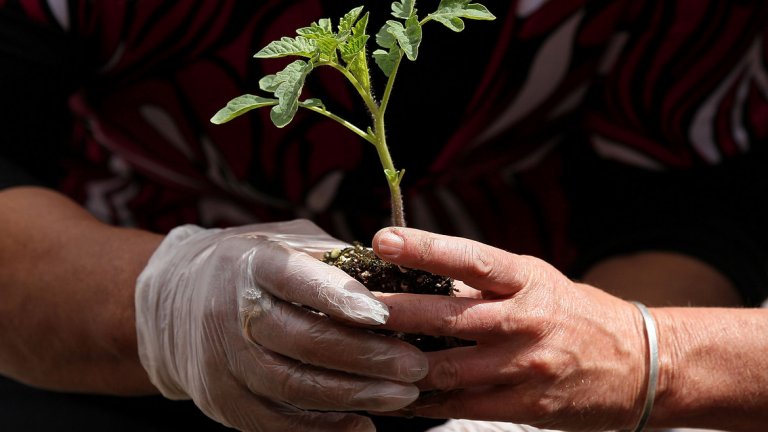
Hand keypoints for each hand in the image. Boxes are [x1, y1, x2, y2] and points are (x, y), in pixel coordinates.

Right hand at [135, 220, 427, 431]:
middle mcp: (232, 311)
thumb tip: (400, 276)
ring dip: (355, 395)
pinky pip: (277, 421)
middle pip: (304, 340)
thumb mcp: (284, 241)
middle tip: (416, 365)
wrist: (170, 304)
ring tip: (404, 395)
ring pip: (295, 386)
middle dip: (367, 357)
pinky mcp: (224, 400)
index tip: (386, 314)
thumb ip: (335, 257)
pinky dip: (324, 428)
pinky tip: (364, 425)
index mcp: (252, 263)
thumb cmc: (249, 266)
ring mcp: (224, 360)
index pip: (297, 280)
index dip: (341, 298)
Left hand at [370, 227, 648, 431]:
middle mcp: (525, 321)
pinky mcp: (528, 405)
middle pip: (450, 317)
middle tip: (351, 309)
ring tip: (358, 355)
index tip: (383, 240)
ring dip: (400, 365)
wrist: (639, 364)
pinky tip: (396, 395)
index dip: (426, 248)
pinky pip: (464, 406)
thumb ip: (483, 283)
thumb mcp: (536, 282)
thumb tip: (421, 276)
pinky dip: (425, 402)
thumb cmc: (575, 312)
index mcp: (526, 280)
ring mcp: (526, 366)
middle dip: (395, 314)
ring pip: (449, 369)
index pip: (471, 258)